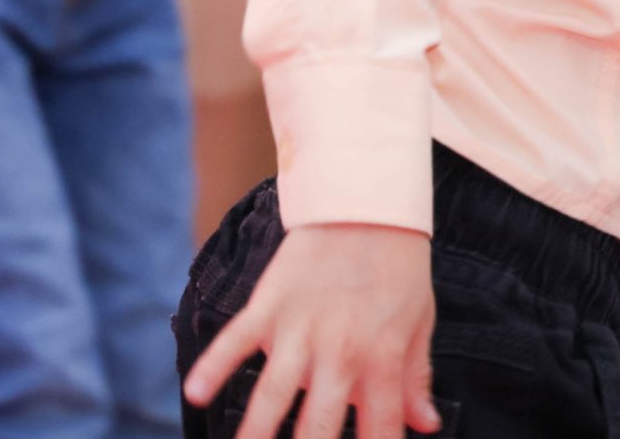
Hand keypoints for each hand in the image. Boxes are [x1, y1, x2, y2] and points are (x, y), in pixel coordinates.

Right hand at [182, 222, 440, 438]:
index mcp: (381, 361)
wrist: (367, 202)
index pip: (379, 430)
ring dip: (254, 432)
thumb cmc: (398, 266)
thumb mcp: (419, 321)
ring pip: (272, 395)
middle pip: (319, 428)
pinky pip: (236, 339)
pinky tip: (195, 393)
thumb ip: (416, 377)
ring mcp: (299, 329)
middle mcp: (338, 353)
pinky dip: (214, 365)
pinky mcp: (269, 305)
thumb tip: (425, 425)